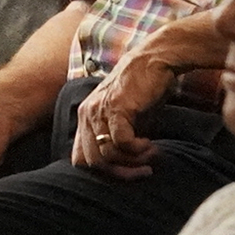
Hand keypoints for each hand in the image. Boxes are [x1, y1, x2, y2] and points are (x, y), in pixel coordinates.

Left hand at [71, 57, 175, 178]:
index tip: (127, 171)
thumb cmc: (143, 91)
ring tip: (150, 153)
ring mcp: (99, 111)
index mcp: (86, 118)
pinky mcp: (116, 108)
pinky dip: (138, 150)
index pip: (80, 159)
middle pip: (92, 162)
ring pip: (107, 155)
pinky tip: (150, 144)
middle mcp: (87, 114)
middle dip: (120, 173)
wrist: (154, 60)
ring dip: (133, 161)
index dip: (103, 172)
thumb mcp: (127, 118)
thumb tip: (124, 166)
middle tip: (144, 171)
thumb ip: (118, 138)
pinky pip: (121, 142)